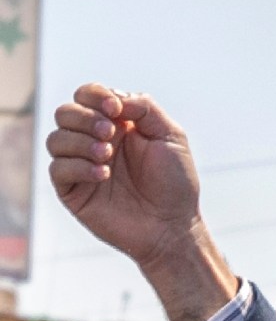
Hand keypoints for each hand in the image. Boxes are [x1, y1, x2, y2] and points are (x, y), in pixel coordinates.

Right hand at [47, 84, 238, 320]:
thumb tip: (116, 98)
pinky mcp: (72, 190)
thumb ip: (145, 109)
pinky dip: (79, 166)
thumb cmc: (175, 182)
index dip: (95, 95)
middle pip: (65, 112)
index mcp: (117, 124)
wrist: (172, 225)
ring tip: (108, 156)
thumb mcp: (170, 136)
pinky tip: (104, 175)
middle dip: (85, 118)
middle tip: (111, 134)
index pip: (87, 95)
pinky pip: (57, 168)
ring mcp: (80, 165)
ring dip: (81, 142)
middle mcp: (94, 141)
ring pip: (55, 139)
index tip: (116, 109)